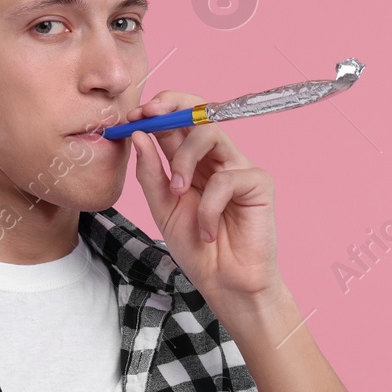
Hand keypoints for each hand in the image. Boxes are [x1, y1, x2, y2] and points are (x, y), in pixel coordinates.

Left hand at [126, 90, 287, 305]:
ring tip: (178, 192)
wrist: (224, 283)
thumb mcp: (162, 209)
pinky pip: (227, 178)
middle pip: (198, 113)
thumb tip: (138, 135)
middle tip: (147, 116)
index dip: (157, 111)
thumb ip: (151, 173)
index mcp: (192, 162)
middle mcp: (216, 159)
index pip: (177, 121)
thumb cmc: (197, 248)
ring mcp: (238, 168)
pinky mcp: (258, 183)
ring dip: (185, 159)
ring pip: (210, 134)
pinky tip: (208, 230)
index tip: (133, 116)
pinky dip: (209, 206)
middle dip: (170, 108)